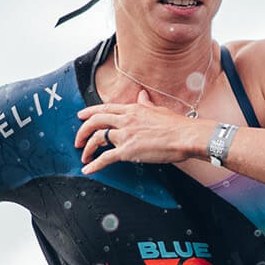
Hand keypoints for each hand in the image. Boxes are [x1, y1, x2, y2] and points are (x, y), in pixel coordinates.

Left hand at [75, 89, 205, 173]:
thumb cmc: (177, 125)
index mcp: (132, 109)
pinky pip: (105, 158)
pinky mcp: (128, 150)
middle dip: (83, 131)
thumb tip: (142, 95)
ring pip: (97, 139)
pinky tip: (88, 169)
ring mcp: (125, 135)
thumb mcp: (158, 109)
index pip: (105, 108)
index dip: (90, 112)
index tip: (81, 116)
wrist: (186, 136)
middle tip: (78, 139)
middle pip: (95, 122)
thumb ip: (146, 103)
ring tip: (83, 155)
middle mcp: (125, 120)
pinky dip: (94, 164)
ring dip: (87, 148)